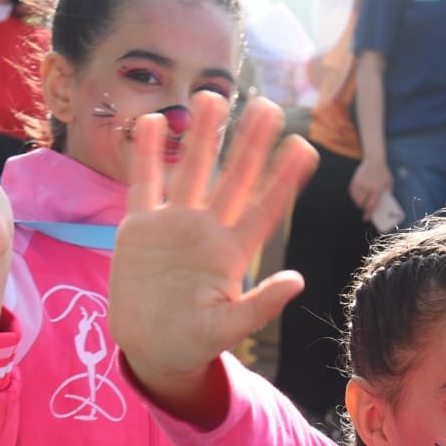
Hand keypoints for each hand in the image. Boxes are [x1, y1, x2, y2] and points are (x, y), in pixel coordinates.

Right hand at [110, 92, 317, 409]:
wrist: (150, 349)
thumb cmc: (191, 344)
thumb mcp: (225, 331)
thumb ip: (258, 307)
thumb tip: (297, 281)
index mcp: (233, 254)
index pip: (265, 209)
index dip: (285, 180)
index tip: (305, 148)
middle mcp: (207, 231)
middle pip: (233, 179)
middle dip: (250, 144)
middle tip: (269, 107)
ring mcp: (174, 225)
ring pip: (191, 171)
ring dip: (202, 136)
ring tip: (212, 96)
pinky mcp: (140, 228)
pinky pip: (144, 183)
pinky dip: (145, 154)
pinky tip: (151, 122)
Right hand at [347, 157, 392, 218]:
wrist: (375, 160)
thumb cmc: (383, 173)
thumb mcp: (389, 183)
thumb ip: (387, 194)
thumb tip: (383, 206)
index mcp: (377, 189)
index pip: (371, 205)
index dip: (368, 213)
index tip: (366, 218)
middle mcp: (368, 187)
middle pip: (361, 203)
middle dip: (362, 208)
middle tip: (364, 209)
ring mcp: (360, 184)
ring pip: (355, 199)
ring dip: (358, 202)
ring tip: (361, 203)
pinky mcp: (355, 180)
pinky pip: (352, 192)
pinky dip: (354, 196)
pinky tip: (357, 196)